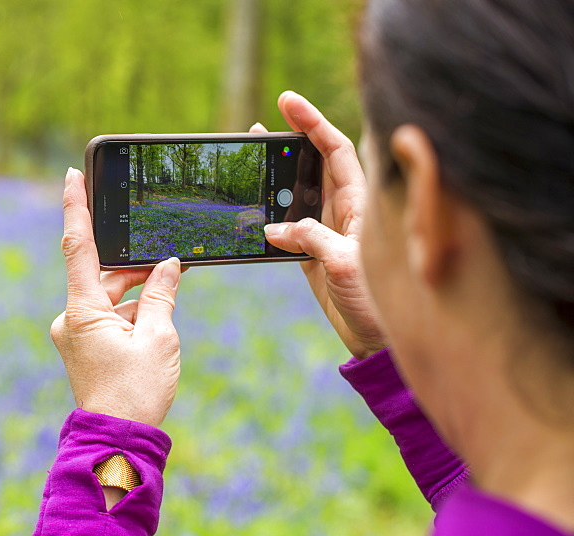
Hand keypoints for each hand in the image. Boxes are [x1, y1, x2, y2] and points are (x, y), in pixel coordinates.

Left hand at [50, 168, 182, 427]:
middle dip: (135, 266)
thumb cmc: (137, 392)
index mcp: (82, 311)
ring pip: (110, 298)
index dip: (75, 208)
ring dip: (139, 295)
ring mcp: (77, 334)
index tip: (72, 174)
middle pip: (103, 275)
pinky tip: (158, 320)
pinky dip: (133, 314)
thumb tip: (167, 266)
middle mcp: (72, 319)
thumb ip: (161, 295)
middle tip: (166, 254)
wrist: (118, 441)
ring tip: (170, 296)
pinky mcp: (85, 348)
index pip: (77, 246)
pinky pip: (109, 317)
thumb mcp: (159, 338)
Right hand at [257, 91, 386, 359]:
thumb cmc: (376, 303)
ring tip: (251, 162)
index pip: (336, 150)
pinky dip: (269, 219)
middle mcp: (345, 212)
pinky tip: (251, 214)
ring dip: (276, 180)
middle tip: (258, 130)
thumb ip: (310, 239)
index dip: (312, 123)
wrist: (376, 342)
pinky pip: (288, 229)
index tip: (287, 102)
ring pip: (298, 195)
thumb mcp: (343, 265)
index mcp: (360, 204)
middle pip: (314, 166)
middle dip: (289, 144)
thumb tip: (274, 229)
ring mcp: (328, 233)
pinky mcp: (313, 256)